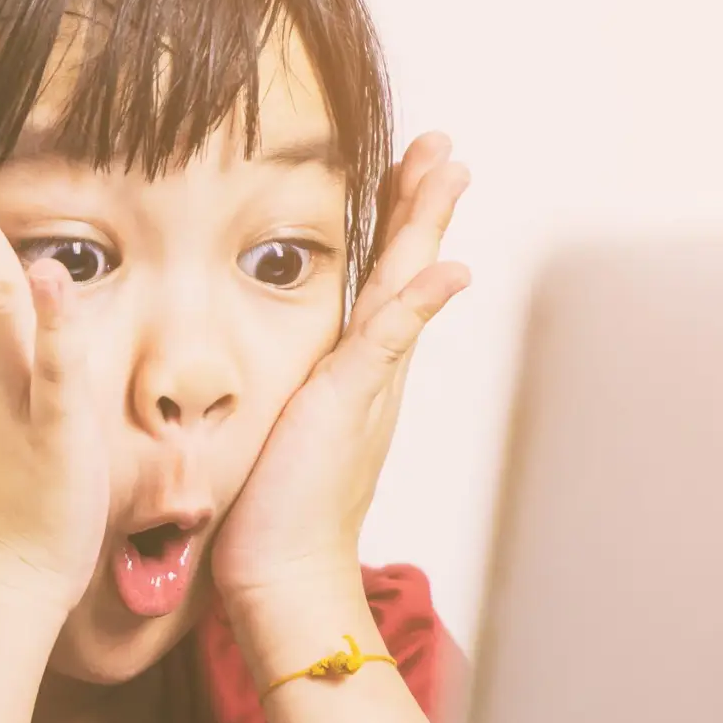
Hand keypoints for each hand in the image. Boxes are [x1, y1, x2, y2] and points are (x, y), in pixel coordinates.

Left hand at [211, 131, 470, 617]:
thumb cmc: (272, 515)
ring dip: (428, 227)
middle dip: (424, 204)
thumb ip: (288, 390)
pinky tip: (448, 267)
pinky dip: (418, 303)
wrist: (284, 576)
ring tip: (451, 171)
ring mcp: (366, 386)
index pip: (378, 280)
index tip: (408, 169)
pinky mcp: (347, 404)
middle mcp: (371, 372)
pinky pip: (387, 341)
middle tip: (446, 147)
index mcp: (351, 372)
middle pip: (405, 269)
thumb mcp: (279, 431)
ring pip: (403, 288)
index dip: (395, 224)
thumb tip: (280, 368)